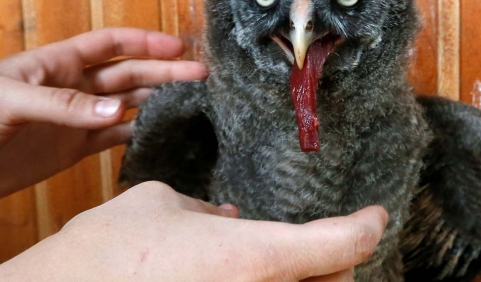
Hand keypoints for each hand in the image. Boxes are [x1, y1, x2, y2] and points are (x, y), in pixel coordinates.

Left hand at [0, 28, 206, 199]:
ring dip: (157, 100)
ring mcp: (78, 118)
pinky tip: (160, 131)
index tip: (178, 46)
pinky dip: (138, 132)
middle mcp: (75, 86)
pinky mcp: (75, 148)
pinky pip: (114, 136)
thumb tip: (118, 111)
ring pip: (128, 103)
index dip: (145, 42)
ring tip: (190, 100)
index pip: (111, 44)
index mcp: (59, 63)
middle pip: (129, 74)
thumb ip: (65, 105)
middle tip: (199, 74)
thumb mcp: (10, 100)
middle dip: (164, 71)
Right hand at [0, 182, 387, 281]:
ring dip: (310, 277)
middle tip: (337, 237)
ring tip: (302, 255)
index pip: (339, 245)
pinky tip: (252, 271)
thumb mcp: (160, 206)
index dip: (366, 227)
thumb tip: (228, 217)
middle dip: (340, 261)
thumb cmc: (104, 248)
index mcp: (248, 257)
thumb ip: (204, 211)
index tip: (376, 214)